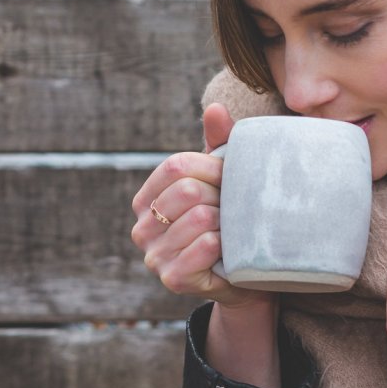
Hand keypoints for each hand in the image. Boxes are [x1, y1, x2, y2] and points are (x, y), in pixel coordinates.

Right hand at [131, 103, 271, 308]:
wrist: (245, 274)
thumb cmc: (229, 220)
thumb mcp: (222, 180)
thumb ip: (218, 143)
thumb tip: (215, 108)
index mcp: (145, 199)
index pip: (176, 166)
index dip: (212, 168)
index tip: (231, 179)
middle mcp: (141, 228)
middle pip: (188, 190)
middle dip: (221, 196)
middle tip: (235, 210)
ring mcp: (154, 256)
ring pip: (200, 217)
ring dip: (227, 221)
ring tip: (233, 230)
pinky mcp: (173, 279)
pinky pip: (205, 245)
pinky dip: (226, 243)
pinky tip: (229, 250)